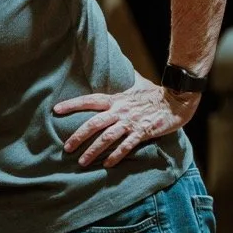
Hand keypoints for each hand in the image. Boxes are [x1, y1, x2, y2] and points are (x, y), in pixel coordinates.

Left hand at [52, 72, 197, 167]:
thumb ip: (123, 83)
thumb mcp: (135, 85)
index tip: (56, 110)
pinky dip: (116, 155)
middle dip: (78, 136)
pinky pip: (126, 146)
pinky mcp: (143, 132)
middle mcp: (119, 111)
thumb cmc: (155, 93)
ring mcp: (131, 122)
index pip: (88, 100)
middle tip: (66, 148)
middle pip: (94, 123)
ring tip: (82, 162)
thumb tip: (117, 69)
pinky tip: (107, 164)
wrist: (177, 99)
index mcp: (115, 99)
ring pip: (107, 138)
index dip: (72, 104)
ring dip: (93, 150)